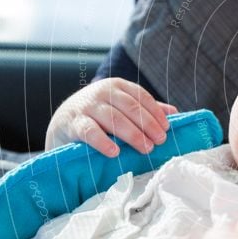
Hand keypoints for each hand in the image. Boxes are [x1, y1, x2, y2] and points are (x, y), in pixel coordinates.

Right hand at [45, 78, 177, 156]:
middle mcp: (102, 92)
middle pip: (130, 108)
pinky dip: (103, 142)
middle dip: (147, 125)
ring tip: (146, 148)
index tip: (166, 129)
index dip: (155, 113)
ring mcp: (87, 106)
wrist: (63, 123)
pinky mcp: (73, 123)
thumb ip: (144, 108)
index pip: (141, 97)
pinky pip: (90, 132)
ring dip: (132, 134)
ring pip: (113, 119)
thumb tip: (173, 112)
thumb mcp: (120, 107)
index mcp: (117, 86)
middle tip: (160, 141)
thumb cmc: (99, 116)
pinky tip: (115, 152)